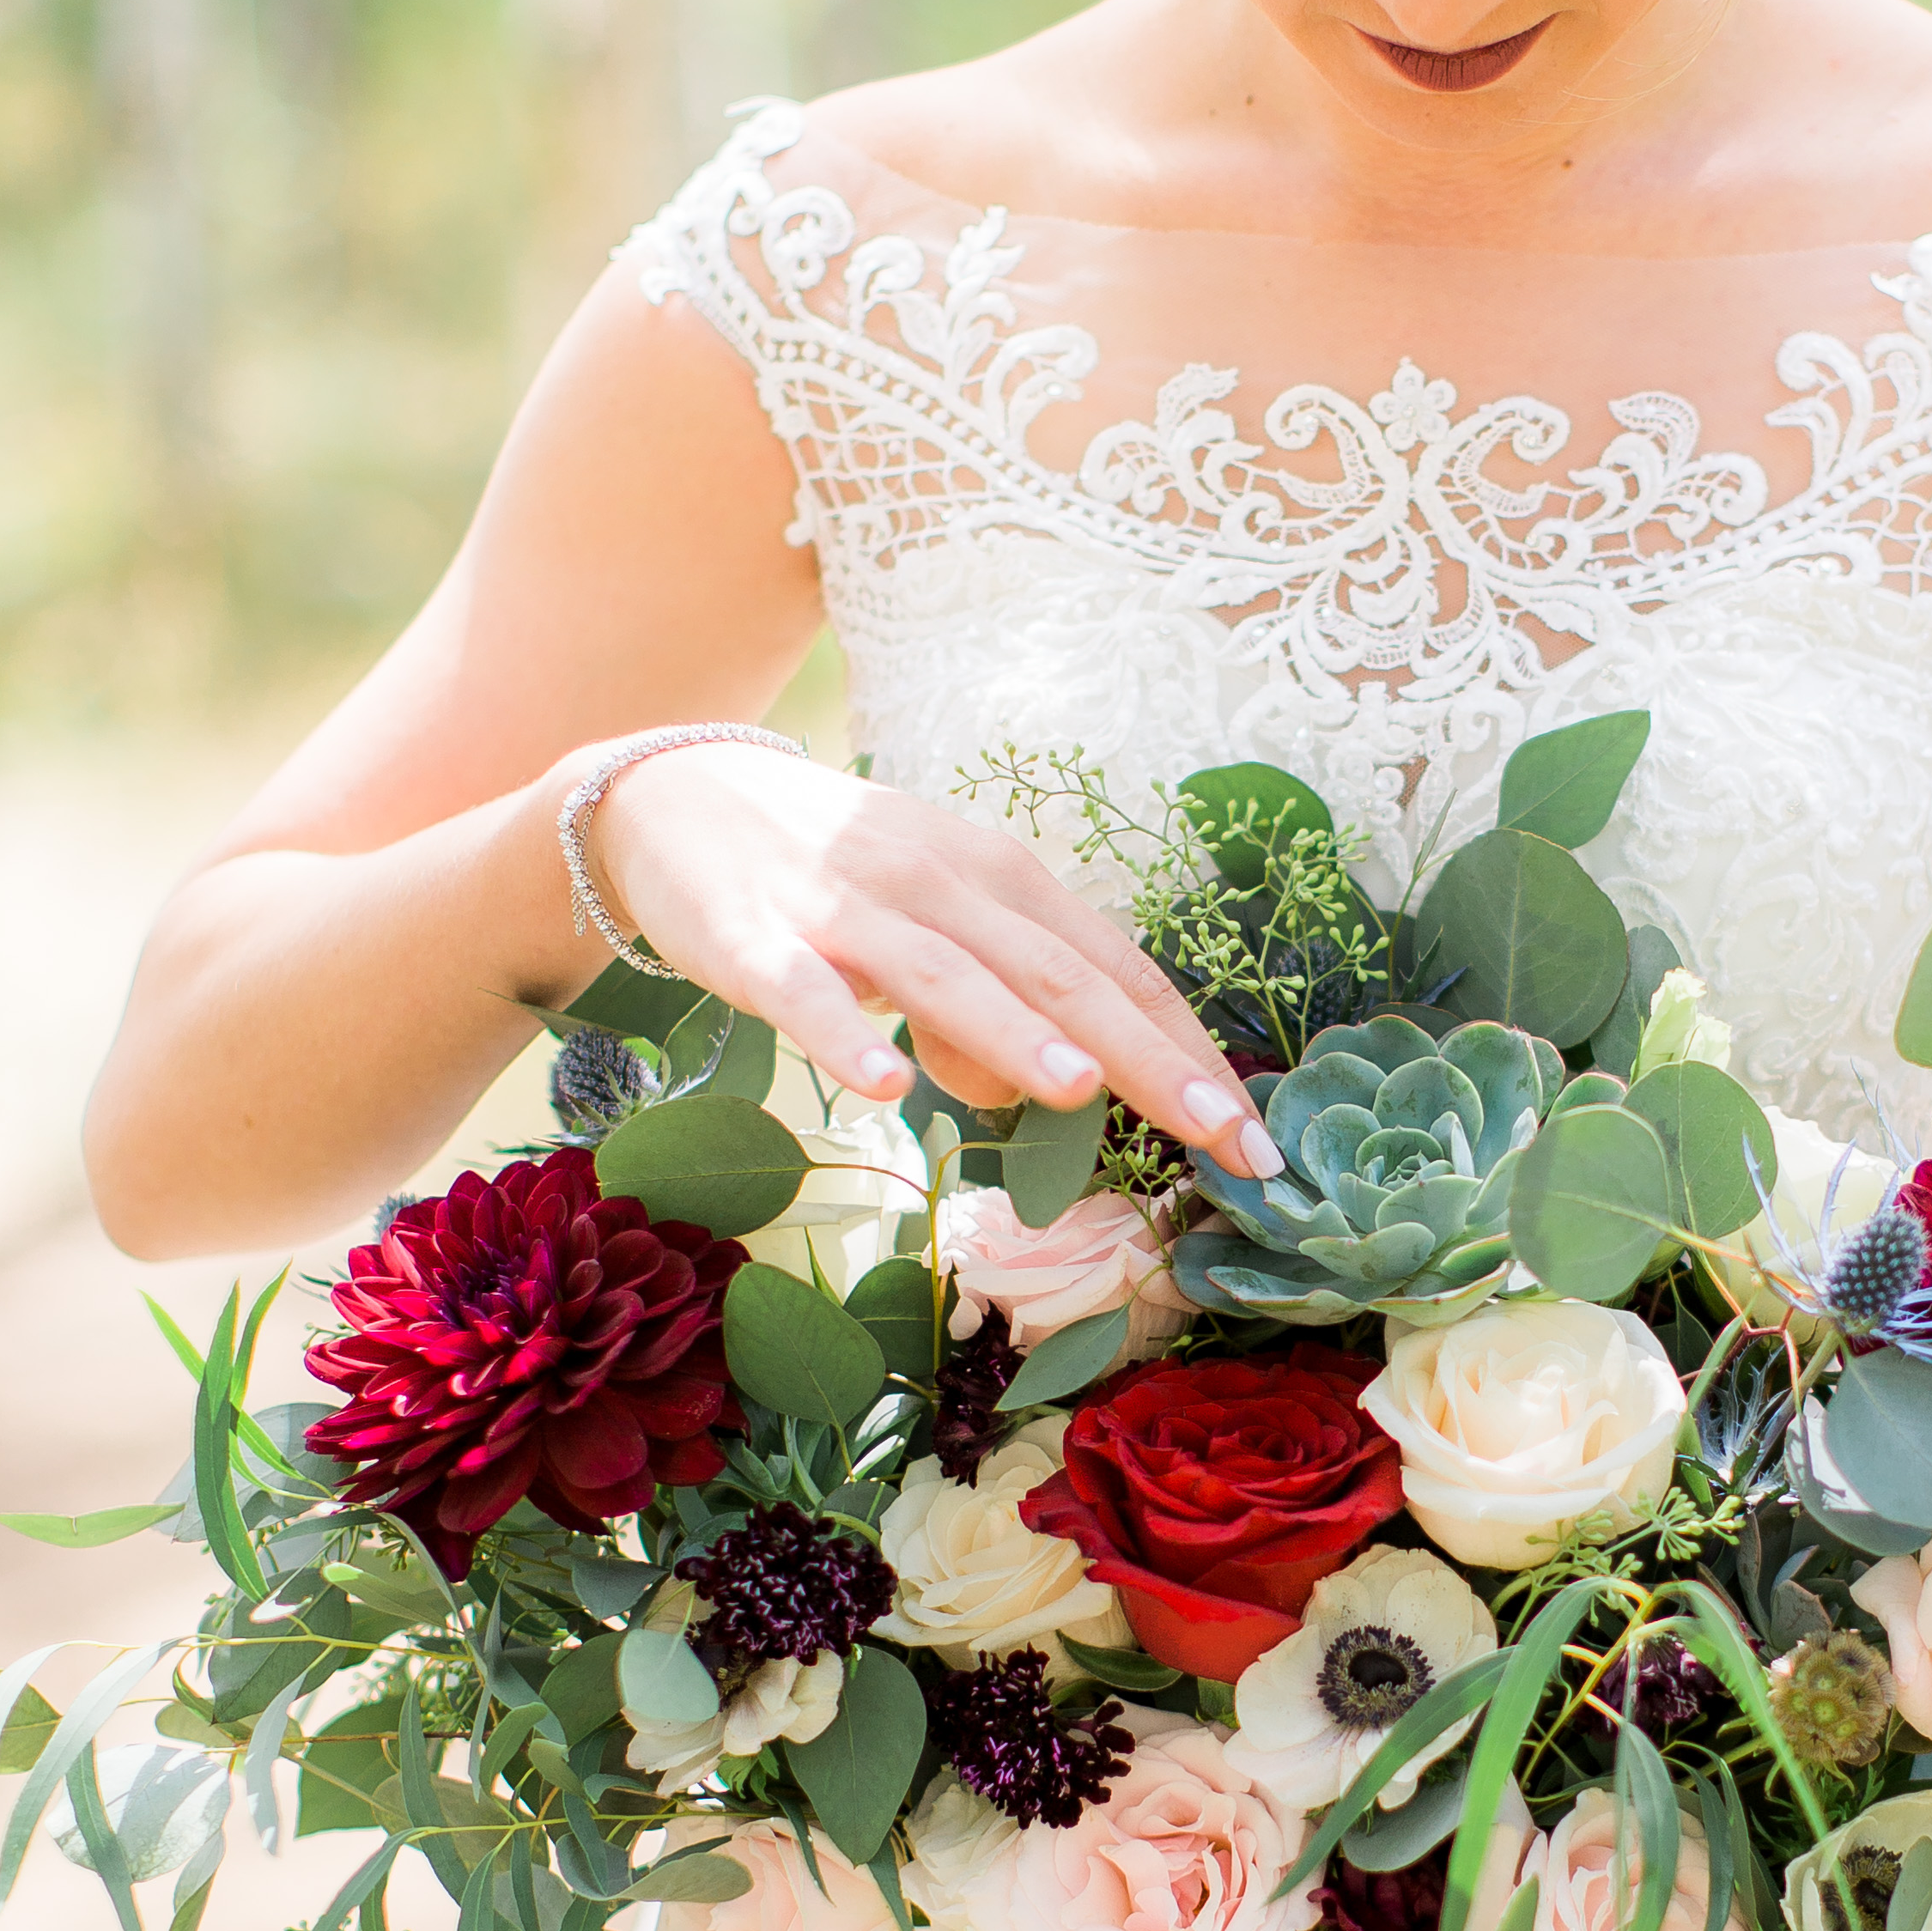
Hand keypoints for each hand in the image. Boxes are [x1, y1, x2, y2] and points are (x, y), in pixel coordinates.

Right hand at [581, 737, 1281, 1178]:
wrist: (676, 797)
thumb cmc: (833, 875)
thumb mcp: (936, 923)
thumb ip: (998, 1006)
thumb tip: (1039, 1091)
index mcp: (1000, 878)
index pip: (1115, 969)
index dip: (1190, 1048)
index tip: (1255, 1133)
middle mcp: (940, 883)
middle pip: (1060, 976)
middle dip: (1149, 1056)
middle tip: (1223, 1132)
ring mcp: (848, 908)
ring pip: (947, 977)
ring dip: (1014, 1035)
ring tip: (1080, 1092)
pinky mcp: (757, 938)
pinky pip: (809, 995)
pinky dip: (849, 1039)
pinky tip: (888, 1088)